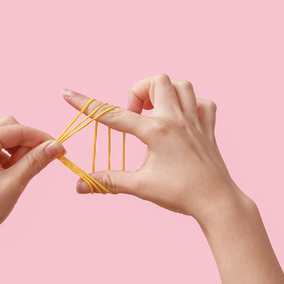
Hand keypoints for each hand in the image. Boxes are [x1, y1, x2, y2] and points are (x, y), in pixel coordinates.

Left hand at [0, 116, 64, 252]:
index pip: (19, 130)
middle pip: (11, 128)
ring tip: (20, 175)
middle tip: (39, 164)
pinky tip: (11, 177)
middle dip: (29, 144)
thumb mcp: (14, 183)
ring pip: (5, 139)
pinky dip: (10, 159)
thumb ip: (36, 161)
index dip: (42, 139)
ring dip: (19, 152)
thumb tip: (56, 146)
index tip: (61, 150)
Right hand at [62, 74, 248, 222]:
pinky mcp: (209, 129)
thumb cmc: (179, 194)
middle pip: (156, 81)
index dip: (86, 105)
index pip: (113, 115)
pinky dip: (191, 105)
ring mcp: (195, 122)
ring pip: (181, 86)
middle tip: (134, 116)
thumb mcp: (140, 187)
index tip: (67, 94)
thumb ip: (108, 181)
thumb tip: (79, 186)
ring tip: (155, 112)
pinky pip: (203, 103)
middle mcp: (176, 120)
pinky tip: (181, 120)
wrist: (216, 202)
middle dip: (138, 92)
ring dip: (164, 92)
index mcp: (156, 132)